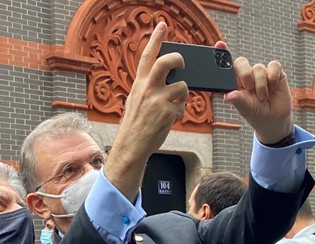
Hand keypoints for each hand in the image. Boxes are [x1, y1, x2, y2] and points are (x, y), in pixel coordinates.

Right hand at [106, 22, 188, 202]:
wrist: (131, 146)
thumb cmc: (135, 124)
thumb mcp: (136, 100)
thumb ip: (149, 87)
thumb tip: (167, 78)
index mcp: (139, 84)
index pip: (148, 56)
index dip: (156, 39)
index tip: (162, 26)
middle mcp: (147, 89)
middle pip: (167, 62)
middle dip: (178, 59)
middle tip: (183, 63)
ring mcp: (157, 100)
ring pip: (182, 86)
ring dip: (182, 95)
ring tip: (173, 105)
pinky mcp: (167, 112)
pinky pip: (182, 105)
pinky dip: (179, 111)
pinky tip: (170, 118)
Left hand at [224, 55, 293, 144]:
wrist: (274, 120)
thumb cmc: (256, 114)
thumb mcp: (245, 109)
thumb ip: (238, 100)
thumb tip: (228, 96)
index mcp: (235, 83)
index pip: (227, 66)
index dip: (222, 54)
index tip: (219, 45)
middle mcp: (247, 76)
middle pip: (241, 62)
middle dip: (244, 73)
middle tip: (248, 87)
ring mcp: (261, 74)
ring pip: (258, 68)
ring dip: (260, 85)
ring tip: (262, 98)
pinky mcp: (276, 74)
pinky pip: (274, 66)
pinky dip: (272, 76)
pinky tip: (273, 87)